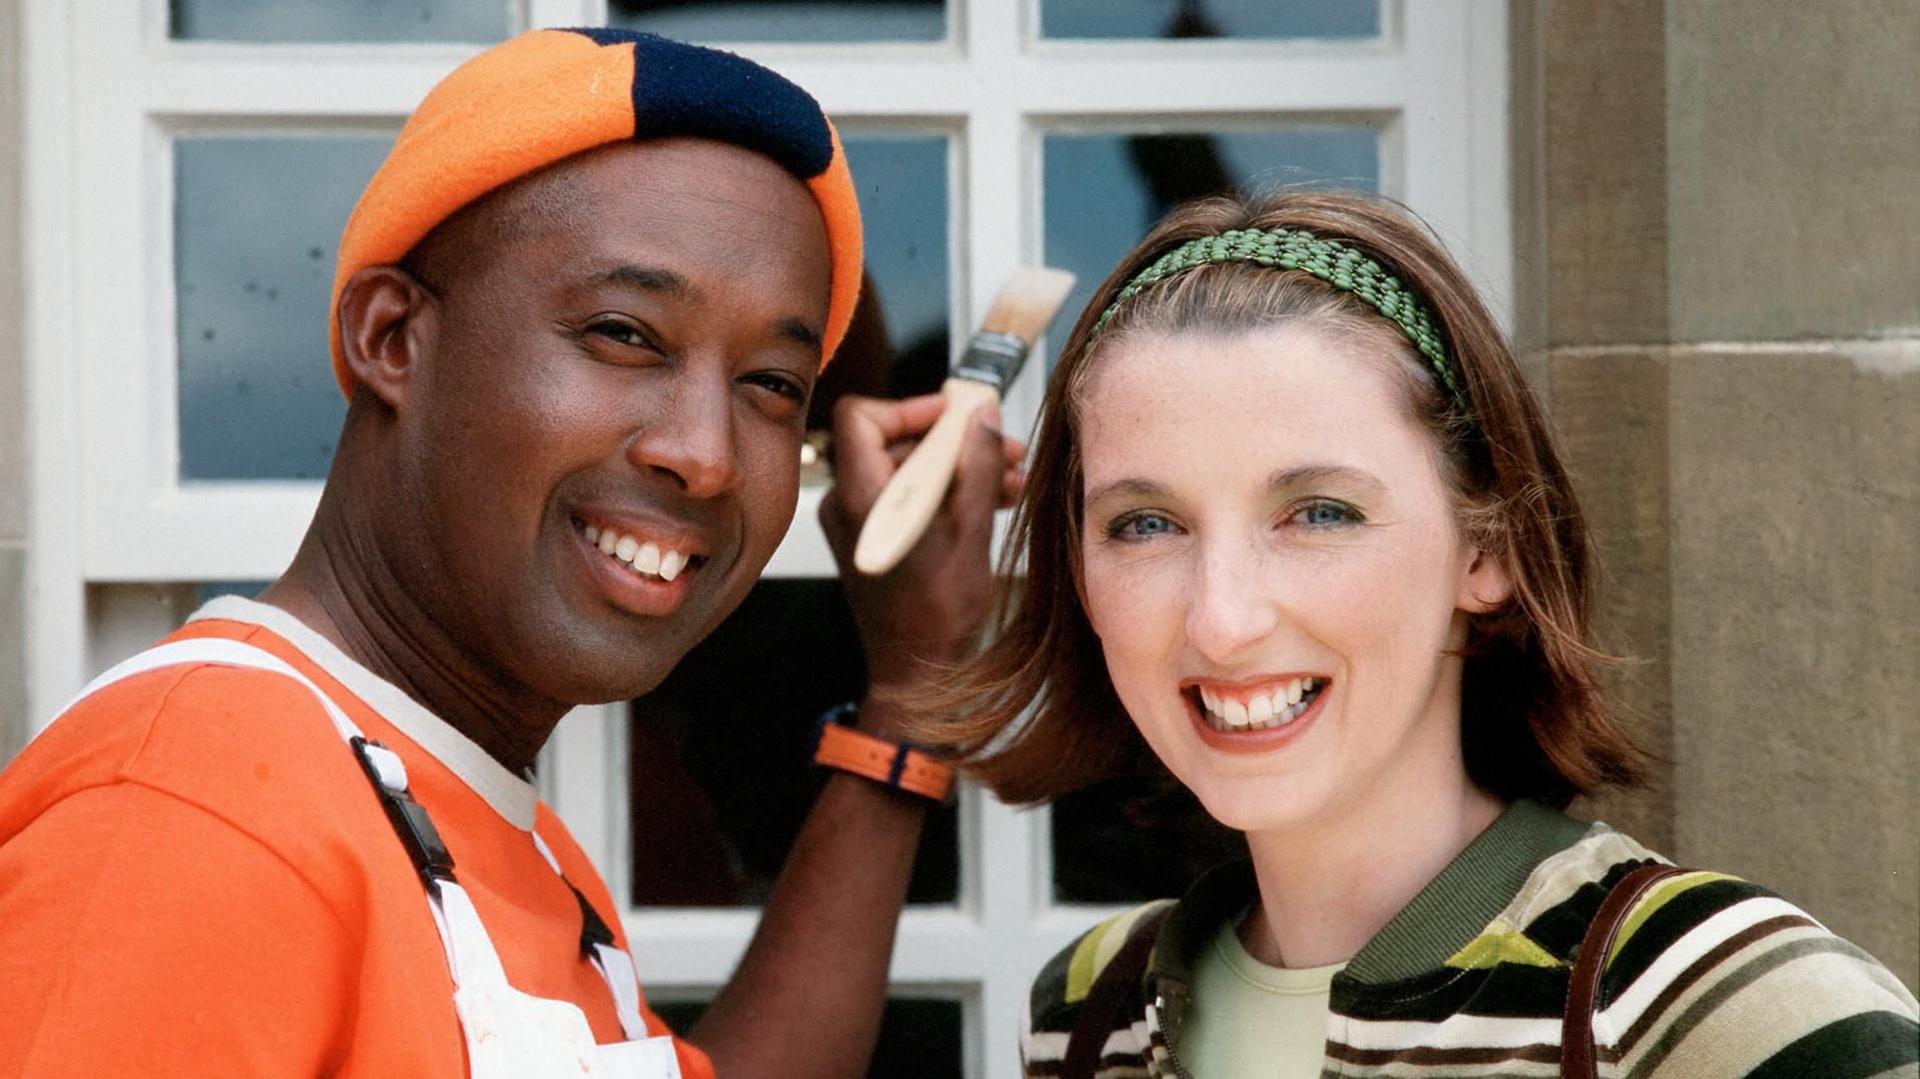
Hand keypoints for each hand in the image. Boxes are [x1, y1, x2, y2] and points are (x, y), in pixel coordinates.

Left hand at [819, 393, 1024, 702]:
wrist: (918, 671)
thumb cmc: (934, 618)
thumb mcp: (969, 533)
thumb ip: (976, 466)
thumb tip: (982, 418)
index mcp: (863, 500)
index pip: (860, 417)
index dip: (909, 406)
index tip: (952, 414)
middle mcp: (849, 506)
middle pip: (893, 441)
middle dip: (951, 439)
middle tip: (999, 445)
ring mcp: (859, 523)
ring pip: (906, 469)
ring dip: (957, 466)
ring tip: (1008, 476)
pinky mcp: (873, 538)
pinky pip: (905, 496)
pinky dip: (943, 491)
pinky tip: (991, 498)